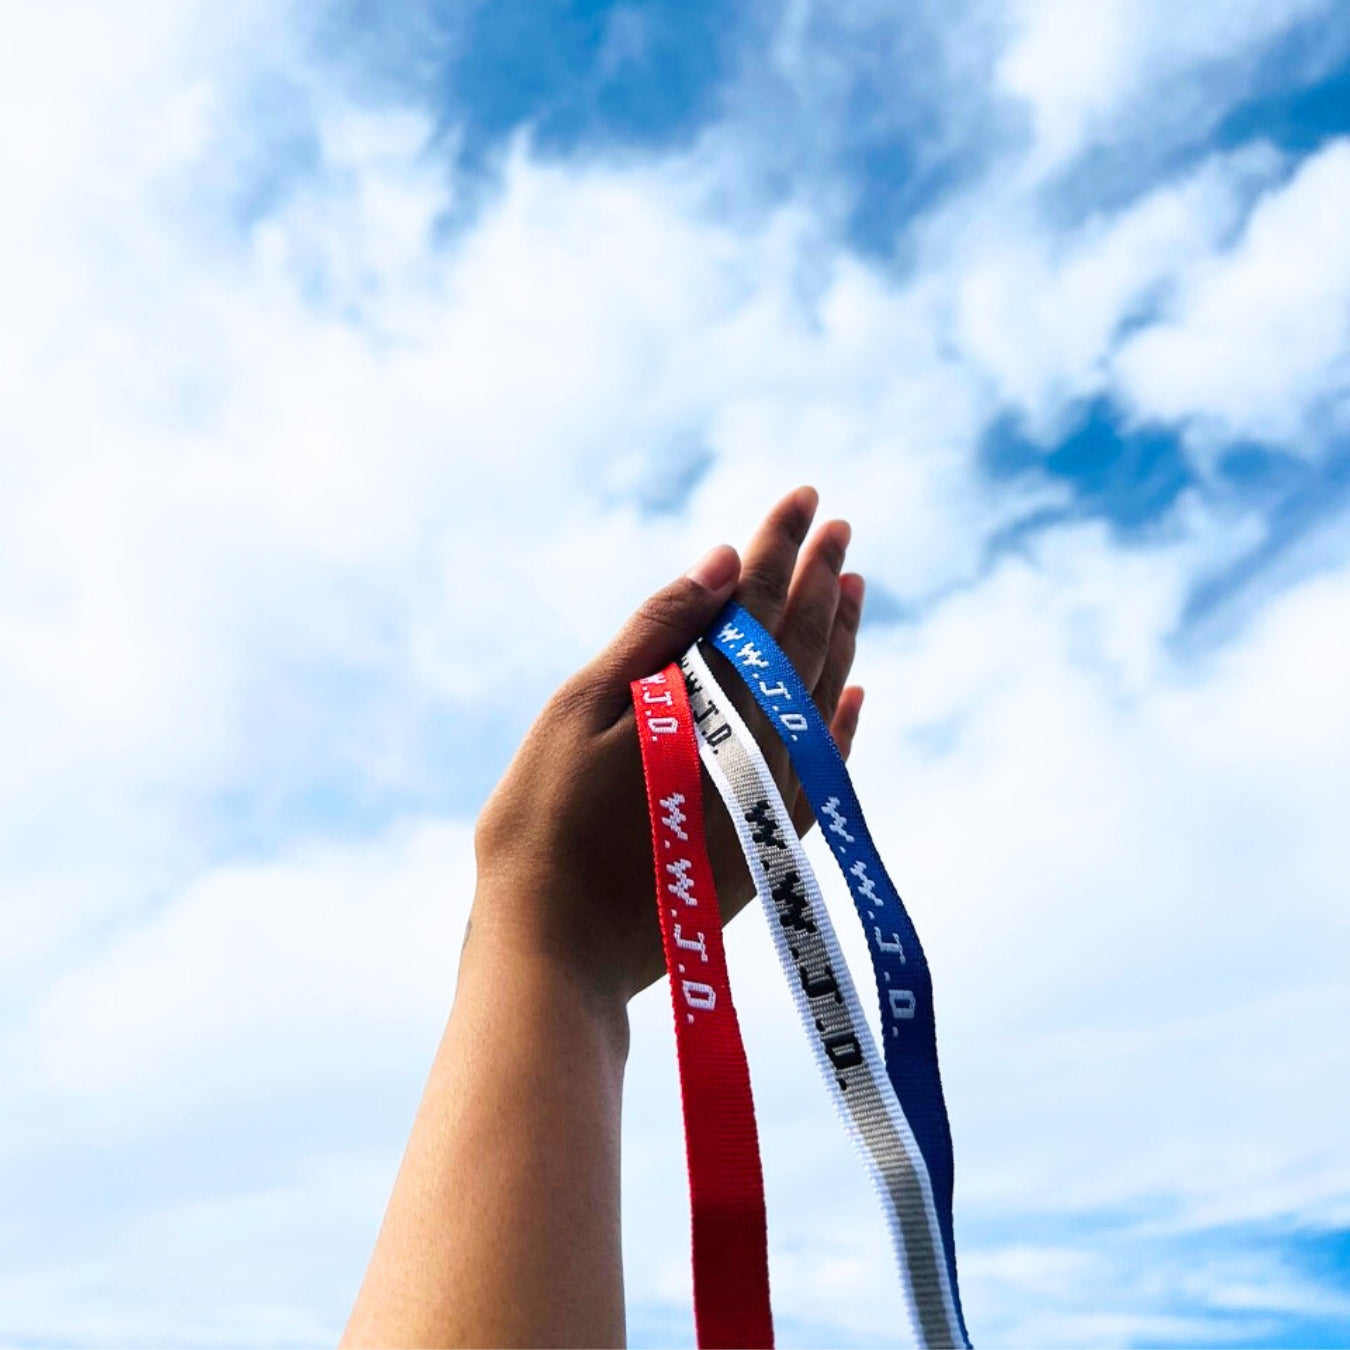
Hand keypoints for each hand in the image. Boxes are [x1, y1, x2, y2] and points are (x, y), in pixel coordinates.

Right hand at [469, 486, 865, 1011]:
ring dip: (839, 639)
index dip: (780, 546)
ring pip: (823, 699)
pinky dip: (842, 726)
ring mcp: (769, 798)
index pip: (757, 602)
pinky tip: (853, 696)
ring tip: (850, 587)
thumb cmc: (543, 826)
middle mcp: (754, 743)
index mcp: (705, 699)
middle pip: (801, 643)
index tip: (806, 497)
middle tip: (839, 525)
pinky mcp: (767, 844)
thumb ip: (656, 633)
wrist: (558, 952)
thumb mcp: (581, 709)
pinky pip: (825, 770)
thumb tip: (721, 563)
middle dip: (819, 578)